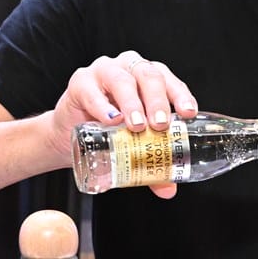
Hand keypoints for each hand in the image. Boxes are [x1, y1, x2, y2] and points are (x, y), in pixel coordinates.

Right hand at [49, 50, 198, 197]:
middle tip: (160, 125)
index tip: (187, 113)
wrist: (70, 134)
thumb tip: (168, 189)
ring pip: (122, 79)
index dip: (180, 94)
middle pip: (148, 75)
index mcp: (147, 78)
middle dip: (157, 100)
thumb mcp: (132, 145)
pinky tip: (110, 120)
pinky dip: (102, 105)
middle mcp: (128, 69)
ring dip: (132, 103)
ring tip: (137, 126)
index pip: (169, 80)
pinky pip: (91, 90)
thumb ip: (151, 162)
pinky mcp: (80, 82)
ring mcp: (103, 71)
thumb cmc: (107, 131)